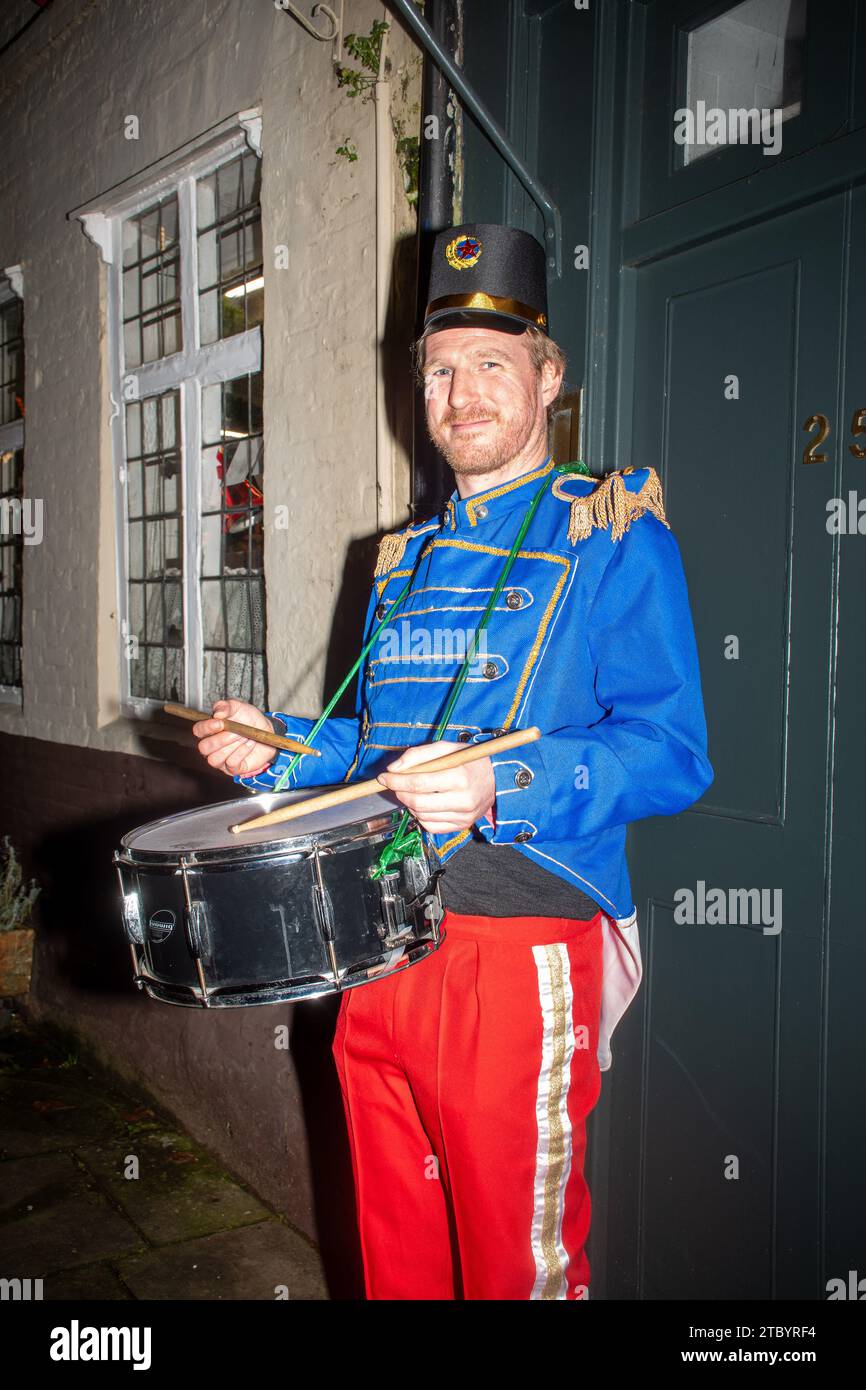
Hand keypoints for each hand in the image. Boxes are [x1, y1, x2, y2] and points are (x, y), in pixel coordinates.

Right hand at [191, 700, 277, 777]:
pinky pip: (231, 764)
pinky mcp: (233, 769)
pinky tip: (250, 744)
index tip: (220, 723)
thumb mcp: (239, 707)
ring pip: (214, 759)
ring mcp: (221, 759)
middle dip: (221, 739)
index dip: (206, 728)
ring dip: (232, 747)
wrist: (267, 732)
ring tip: (245, 737)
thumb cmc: (249, 720)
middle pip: (204, 748)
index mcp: (210, 730)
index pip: (198, 730)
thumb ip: (227, 706)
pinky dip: (242, 752)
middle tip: (237, 732)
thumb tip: (217, 713)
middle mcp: (212, 747)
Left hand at [376, 741, 495, 833]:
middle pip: (417, 802)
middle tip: (395, 784)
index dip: (396, 781)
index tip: (384, 776)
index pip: (418, 783)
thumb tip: (394, 768)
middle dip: (399, 792)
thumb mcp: (447, 747)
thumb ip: (419, 754)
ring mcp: (464, 816)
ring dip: (409, 803)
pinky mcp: (462, 826)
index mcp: (460, 776)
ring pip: (421, 815)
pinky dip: (421, 815)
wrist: (497, 779)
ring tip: (412, 791)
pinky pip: (431, 826)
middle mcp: (463, 800)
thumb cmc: (469, 761)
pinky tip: (425, 803)